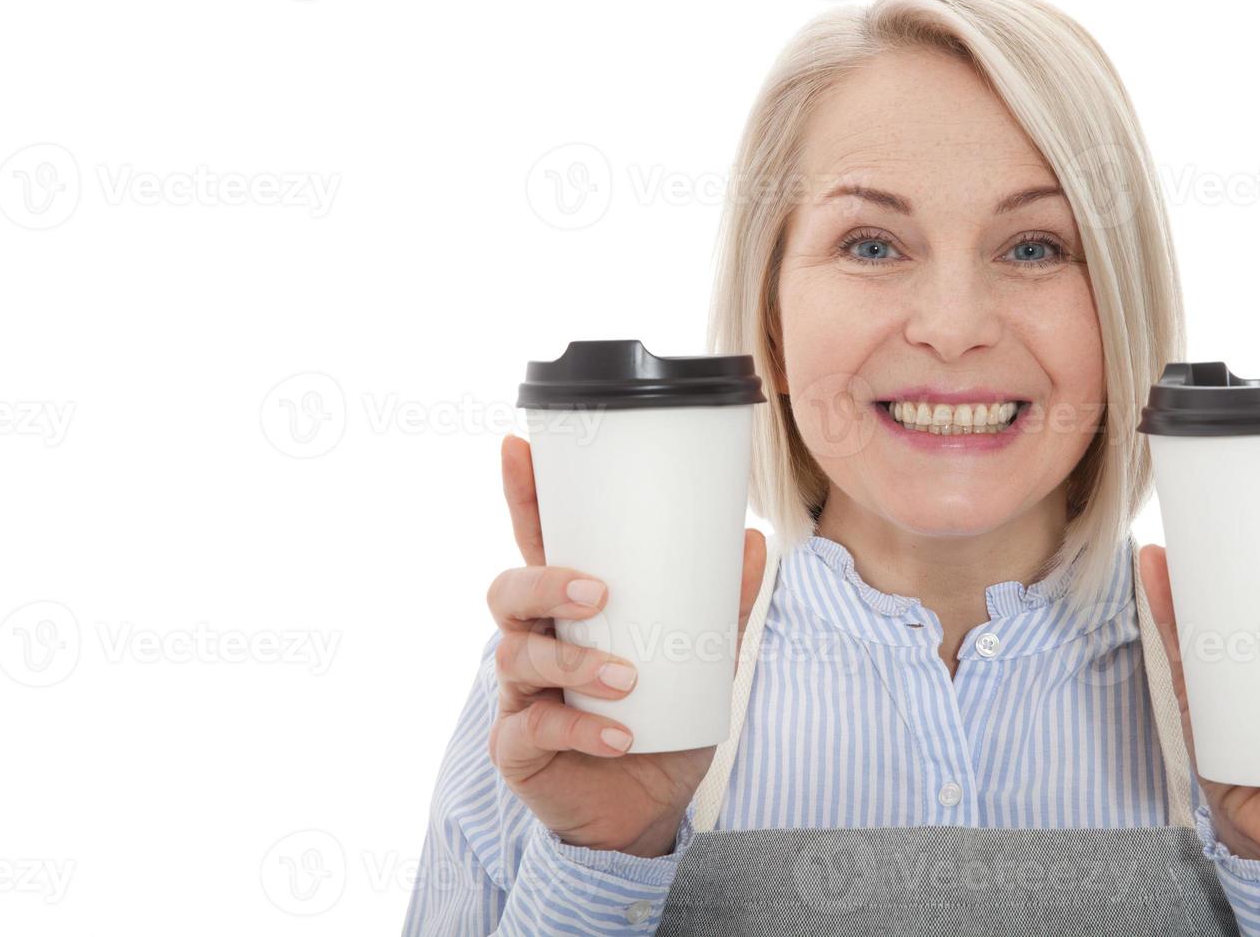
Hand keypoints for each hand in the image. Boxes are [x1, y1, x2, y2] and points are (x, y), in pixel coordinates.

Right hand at [485, 434, 766, 857]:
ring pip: (517, 656)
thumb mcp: (702, 662)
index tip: (519, 447)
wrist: (644, 813)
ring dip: (575, 661)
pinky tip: (620, 735)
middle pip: (507, 591)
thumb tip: (753, 540)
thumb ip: (723, 606)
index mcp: (567, 610)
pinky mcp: (518, 747)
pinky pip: (536, 728)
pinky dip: (582, 728)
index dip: (523, 497)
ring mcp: (519, 696)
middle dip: (544, 581)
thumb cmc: (660, 722)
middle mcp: (534, 643)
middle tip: (597, 591)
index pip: (536, 543)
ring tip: (627, 676)